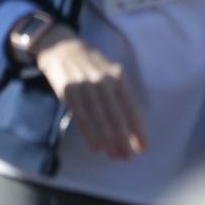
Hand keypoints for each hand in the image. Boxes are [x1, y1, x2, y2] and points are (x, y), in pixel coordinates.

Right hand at [33, 30, 147, 158]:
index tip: (143, 147)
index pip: (131, 106)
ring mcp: (85, 85)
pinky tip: (96, 147)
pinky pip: (81, 116)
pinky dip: (90, 133)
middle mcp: (104, 80)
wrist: (61, 47)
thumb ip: (118, 97)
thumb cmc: (90, 67)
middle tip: (128, 157)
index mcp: (118, 76)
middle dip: (124, 138)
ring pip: (100, 118)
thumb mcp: (109, 74)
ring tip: (114, 155)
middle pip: (117, 115)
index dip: (138, 128)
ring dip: (108, 139)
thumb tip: (129, 129)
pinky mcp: (69, 90)